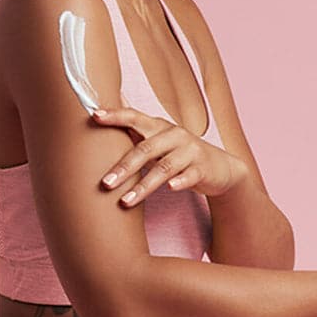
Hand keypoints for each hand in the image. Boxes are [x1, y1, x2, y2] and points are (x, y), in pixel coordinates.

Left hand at [91, 107, 248, 205]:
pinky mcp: (203, 169)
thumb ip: (137, 138)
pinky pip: (189, 176)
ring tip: (126, 201)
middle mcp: (176, 136)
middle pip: (146, 149)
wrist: (221, 168)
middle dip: (124, 167)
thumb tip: (100, 128)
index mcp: (161, 127)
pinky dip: (180, 182)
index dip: (116, 115)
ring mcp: (190, 152)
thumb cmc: (182, 156)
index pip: (135, 117)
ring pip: (164, 167)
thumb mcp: (161, 144)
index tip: (95, 116)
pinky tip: (170, 189)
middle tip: (105, 183)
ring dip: (144, 185)